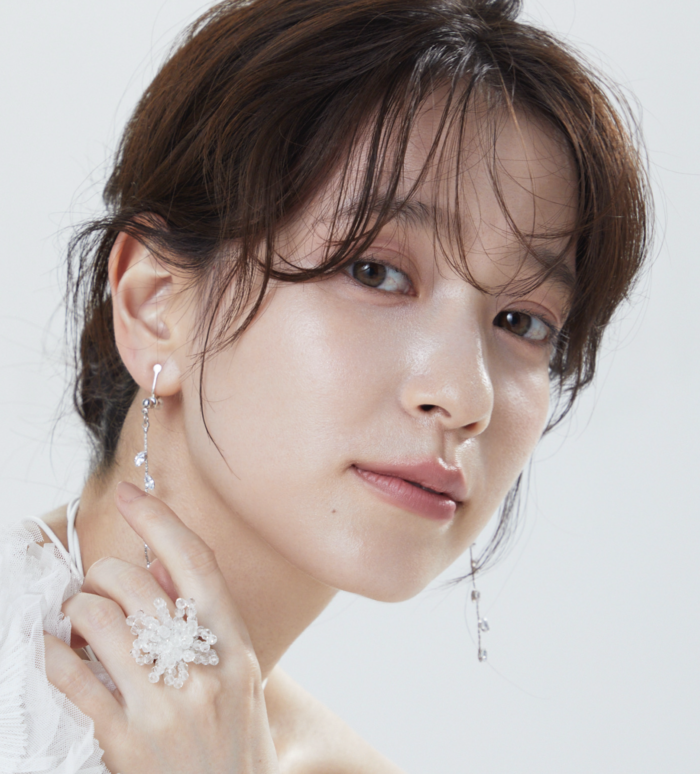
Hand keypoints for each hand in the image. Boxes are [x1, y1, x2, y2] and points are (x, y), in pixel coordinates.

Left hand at [43, 481, 278, 773]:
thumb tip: (159, 566)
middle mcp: (201, 669)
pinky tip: (51, 649)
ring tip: (76, 618)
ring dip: (77, 609)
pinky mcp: (124, 741)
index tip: (131, 494)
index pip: (195, 564)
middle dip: (104, 574)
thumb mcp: (238, 676)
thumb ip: (203, 619)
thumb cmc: (236, 743)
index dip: (160, 520)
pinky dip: (54, 654)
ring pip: (100, 622)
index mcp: (234, 647)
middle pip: (137, 585)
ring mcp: (162, 706)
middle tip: (96, 586)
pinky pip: (74, 678)